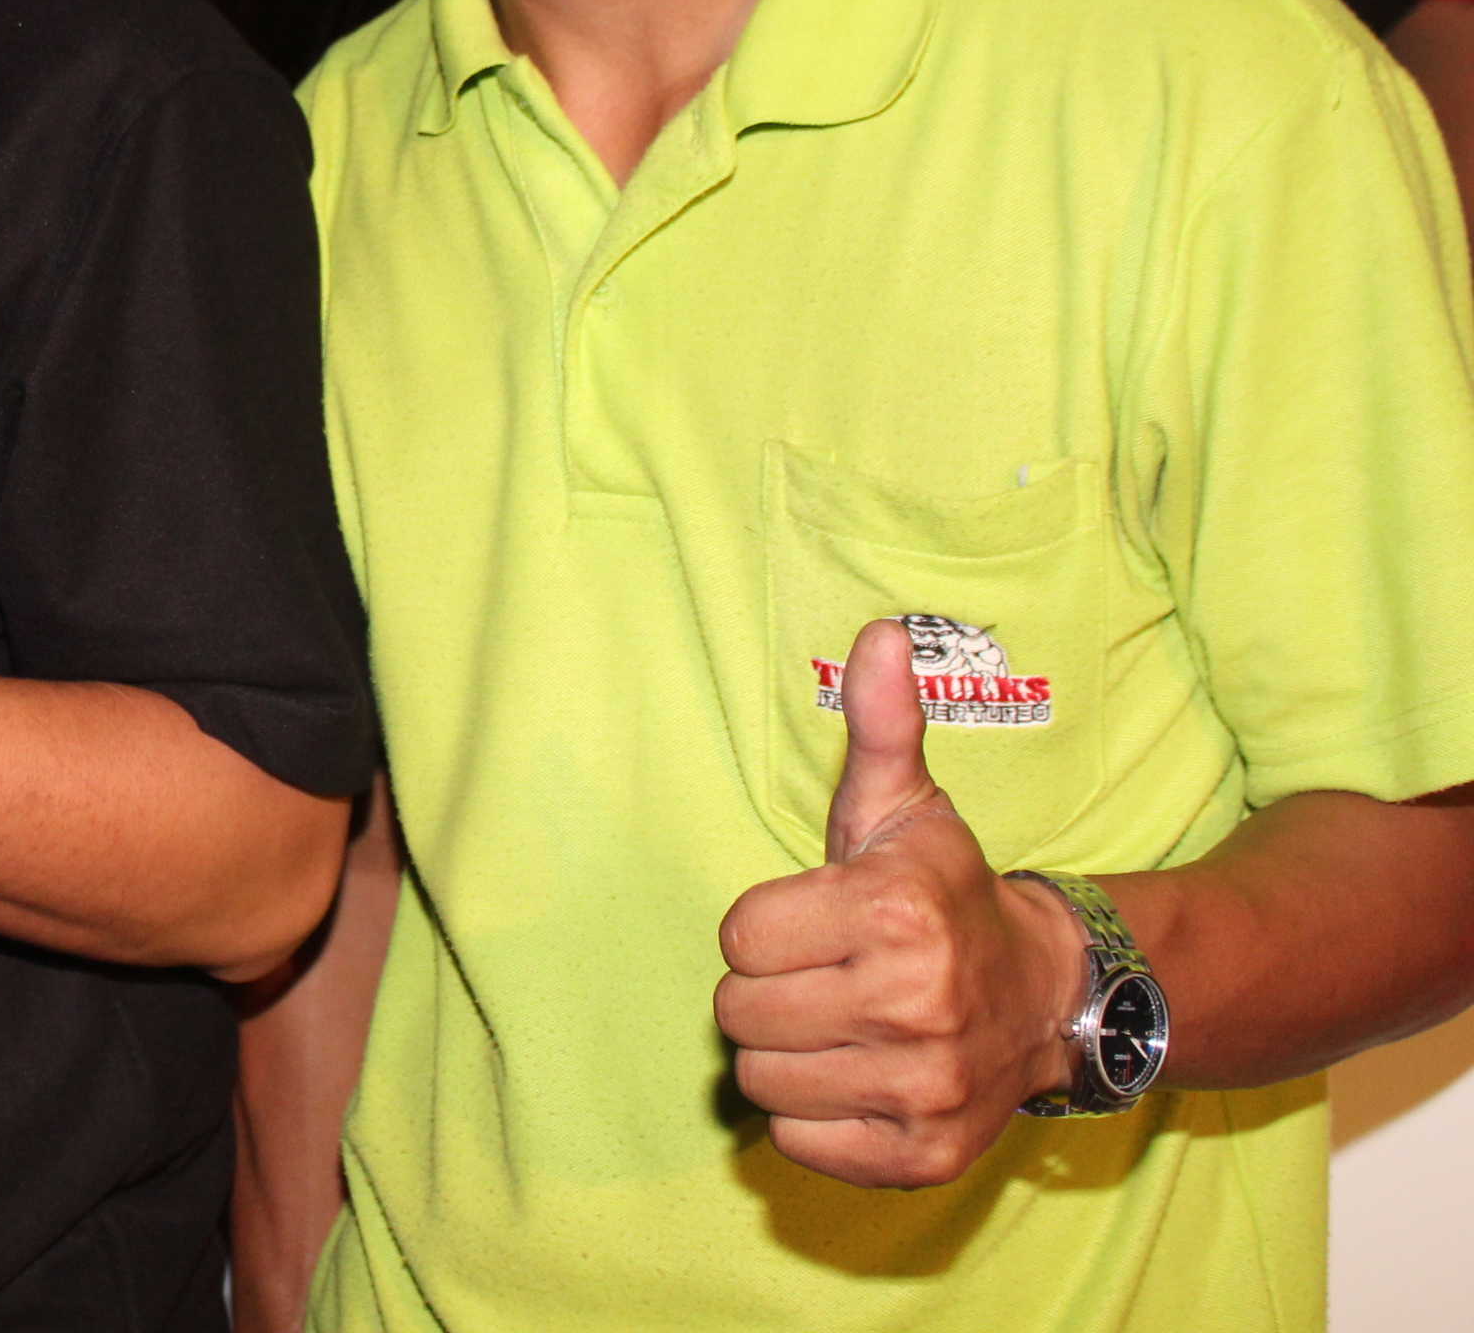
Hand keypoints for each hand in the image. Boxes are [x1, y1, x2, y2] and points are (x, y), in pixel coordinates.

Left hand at [713, 617, 1085, 1187]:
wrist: (1047, 997)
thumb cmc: (945, 894)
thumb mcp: (906, 805)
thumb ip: (880, 724)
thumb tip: (881, 633)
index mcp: (894, 912)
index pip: (739, 936)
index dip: (765, 926)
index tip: (813, 920)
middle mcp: (914, 1003)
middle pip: (739, 1014)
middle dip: (767, 991)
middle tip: (821, 976)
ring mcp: (924, 1086)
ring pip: (761, 1082)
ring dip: (783, 1055)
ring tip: (835, 1024)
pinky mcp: (922, 1154)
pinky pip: (799, 1144)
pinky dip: (812, 1118)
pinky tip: (856, 1075)